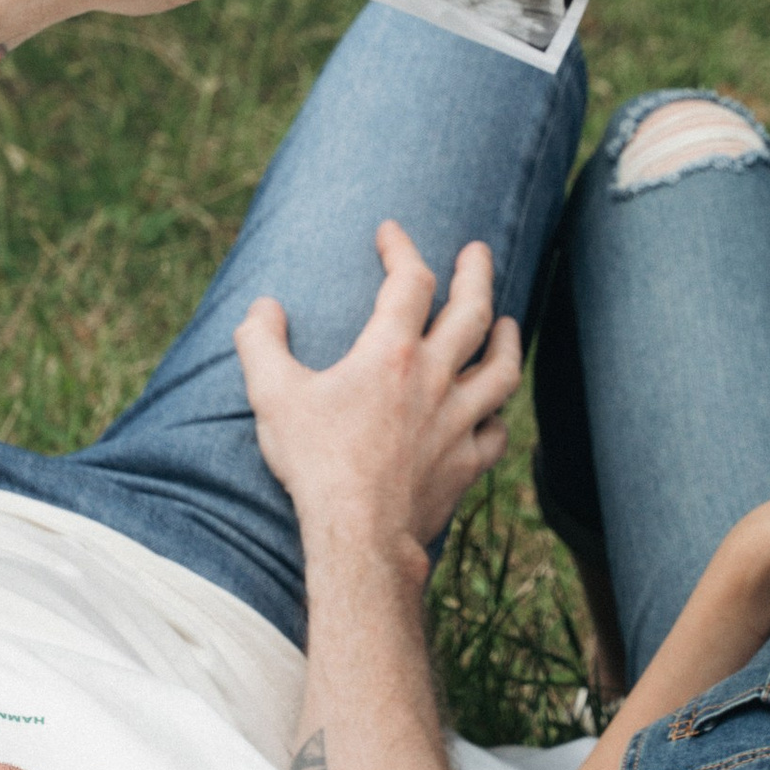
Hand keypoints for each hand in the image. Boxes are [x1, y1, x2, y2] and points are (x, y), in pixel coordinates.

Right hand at [234, 225, 521, 575]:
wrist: (359, 536)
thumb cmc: (316, 464)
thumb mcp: (272, 396)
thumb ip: (261, 343)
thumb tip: (263, 307)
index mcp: (391, 353)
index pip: (409, 281)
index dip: (402, 248)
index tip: (391, 233)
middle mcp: (435, 379)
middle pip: (473, 311)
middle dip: (476, 274)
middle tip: (478, 252)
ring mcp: (459, 422)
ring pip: (501, 369)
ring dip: (507, 339)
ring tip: (508, 321)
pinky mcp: (467, 463)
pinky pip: (497, 433)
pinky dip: (496, 418)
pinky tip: (492, 414)